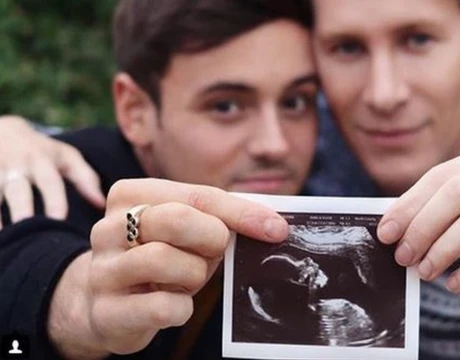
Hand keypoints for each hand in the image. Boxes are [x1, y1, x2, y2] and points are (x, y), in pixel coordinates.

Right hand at [0, 115, 104, 227]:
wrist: (3, 129)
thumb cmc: (42, 150)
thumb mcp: (66, 156)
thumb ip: (85, 178)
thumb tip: (101, 204)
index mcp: (41, 161)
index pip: (50, 182)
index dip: (54, 200)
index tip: (58, 220)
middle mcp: (16, 166)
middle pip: (18, 190)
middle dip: (21, 209)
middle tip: (26, 229)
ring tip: (3, 238)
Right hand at [48, 179, 288, 357]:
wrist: (104, 302)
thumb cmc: (160, 257)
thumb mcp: (187, 229)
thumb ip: (221, 218)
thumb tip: (274, 225)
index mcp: (131, 195)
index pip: (197, 195)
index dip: (241, 213)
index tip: (276, 229)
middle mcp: (108, 228)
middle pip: (176, 220)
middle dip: (211, 239)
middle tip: (216, 252)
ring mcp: (103, 270)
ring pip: (163, 260)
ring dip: (193, 274)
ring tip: (187, 278)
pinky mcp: (106, 311)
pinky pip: (161, 306)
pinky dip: (181, 307)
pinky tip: (175, 304)